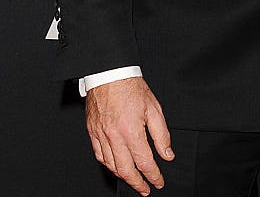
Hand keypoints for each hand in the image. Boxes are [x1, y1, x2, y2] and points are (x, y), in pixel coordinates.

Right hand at [86, 77, 173, 194]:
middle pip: (126, 170)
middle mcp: (114, 136)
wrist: (110, 73)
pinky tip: (116, 166)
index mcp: (131, 131)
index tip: (159, 181)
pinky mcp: (92, 132)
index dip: (153, 175)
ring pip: (111, 165)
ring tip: (134, 179)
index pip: (144, 162)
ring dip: (123, 176)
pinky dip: (109, 165)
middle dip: (138, 183)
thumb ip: (161, 134)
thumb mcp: (154, 108)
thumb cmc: (132, 87)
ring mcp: (101, 135)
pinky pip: (99, 155)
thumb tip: (167, 154)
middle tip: (146, 188)